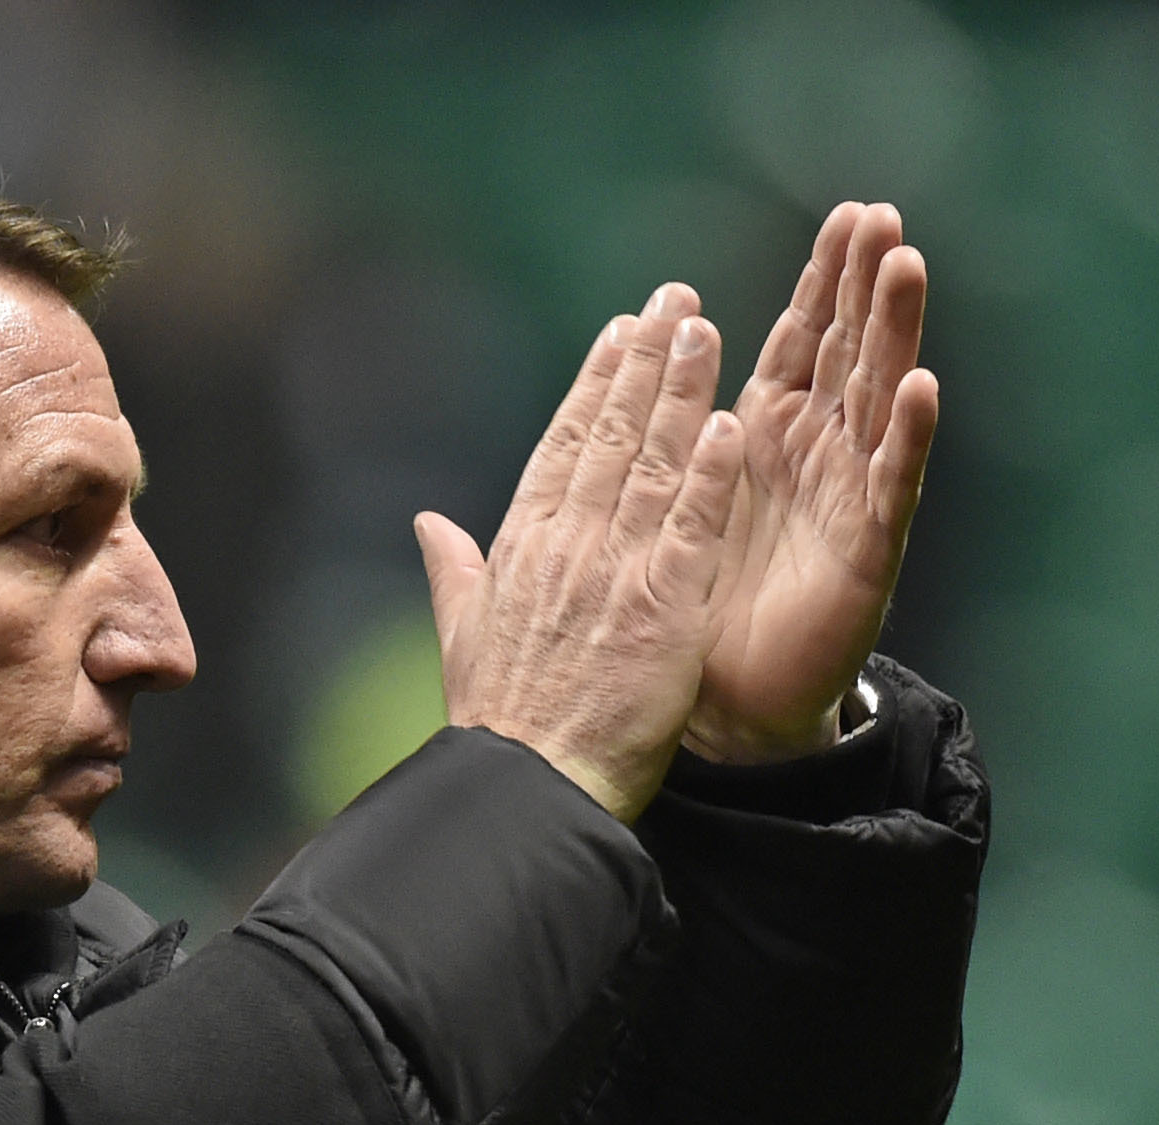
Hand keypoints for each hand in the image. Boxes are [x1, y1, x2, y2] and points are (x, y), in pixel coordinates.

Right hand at [415, 287, 748, 820]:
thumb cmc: (498, 725)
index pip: (563, 445)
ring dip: (681, 394)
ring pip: (652, 464)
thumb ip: (452, 571)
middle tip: (677, 302)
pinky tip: (731, 424)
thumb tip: (426, 524)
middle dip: (645, 362)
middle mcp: (566, 547)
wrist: (529, 788)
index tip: (619, 334)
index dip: (594, 384)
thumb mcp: (461, 639)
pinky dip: (709, 476)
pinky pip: (690, 529)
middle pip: (610, 435)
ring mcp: (614, 574)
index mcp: (520, 549)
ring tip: (706, 332)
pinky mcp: (661, 610)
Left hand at [683, 202, 939, 764]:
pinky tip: (919, 388)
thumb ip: (667, 425)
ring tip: (907, 267)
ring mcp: (851, 497)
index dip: (825, 281)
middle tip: (883, 215)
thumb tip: (642, 346)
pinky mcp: (867, 550)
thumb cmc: (700, 599)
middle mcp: (821, 454)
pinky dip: (905, 437)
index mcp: (770, 434)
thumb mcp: (677, 493)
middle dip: (866, 283)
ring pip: (877, 399)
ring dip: (894, 333)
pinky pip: (890, 485)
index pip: (805, 339)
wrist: (725, 701)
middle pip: (850, 350)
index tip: (845, 214)